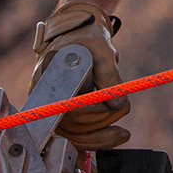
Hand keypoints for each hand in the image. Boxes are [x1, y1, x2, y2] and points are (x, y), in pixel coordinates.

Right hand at [31, 1, 130, 148]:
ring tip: (123, 126)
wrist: (79, 31)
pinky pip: (77, 136)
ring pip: (75, 136)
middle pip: (73, 126)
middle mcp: (47, 98)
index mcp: (50, 81)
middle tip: (125, 108)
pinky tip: (114, 138)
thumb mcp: (101, 49)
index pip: (70, 109)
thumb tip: (118, 103)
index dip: (95, 112)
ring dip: (102, 135)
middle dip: (104, 119)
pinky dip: (95, 141)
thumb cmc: (87, 37)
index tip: (120, 107)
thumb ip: (109, 74)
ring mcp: (54, 108)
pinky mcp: (65, 114)